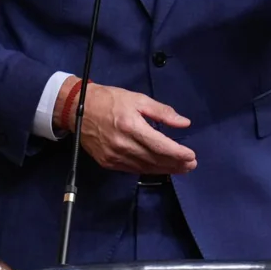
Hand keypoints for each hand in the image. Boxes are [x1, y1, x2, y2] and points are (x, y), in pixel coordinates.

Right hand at [59, 78, 196, 174]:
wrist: (78, 109)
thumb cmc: (110, 100)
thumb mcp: (138, 99)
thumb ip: (162, 112)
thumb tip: (184, 123)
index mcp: (131, 126)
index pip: (160, 146)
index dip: (178, 153)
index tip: (192, 155)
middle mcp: (123, 145)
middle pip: (155, 160)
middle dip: (176, 164)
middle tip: (192, 164)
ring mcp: (114, 157)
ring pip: (145, 168)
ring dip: (165, 170)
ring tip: (181, 168)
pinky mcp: (108, 163)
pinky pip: (133, 170)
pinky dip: (149, 170)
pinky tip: (160, 168)